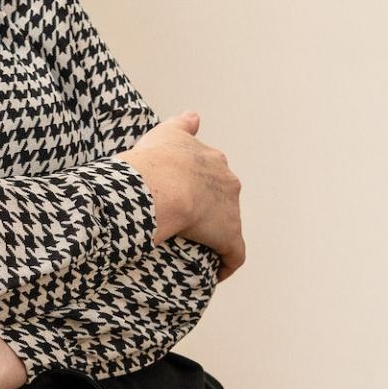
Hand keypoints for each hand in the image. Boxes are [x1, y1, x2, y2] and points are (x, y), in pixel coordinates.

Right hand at [116, 112, 244, 278]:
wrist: (158, 184)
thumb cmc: (153, 160)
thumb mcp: (164, 132)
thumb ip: (181, 124)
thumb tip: (194, 116)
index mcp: (212, 158)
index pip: (211, 172)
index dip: (199, 185)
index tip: (185, 194)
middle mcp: (227, 179)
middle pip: (222, 197)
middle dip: (209, 208)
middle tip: (182, 221)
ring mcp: (231, 208)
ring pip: (227, 223)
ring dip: (214, 235)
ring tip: (193, 247)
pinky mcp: (230, 236)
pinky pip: (234, 254)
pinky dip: (227, 263)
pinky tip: (216, 273)